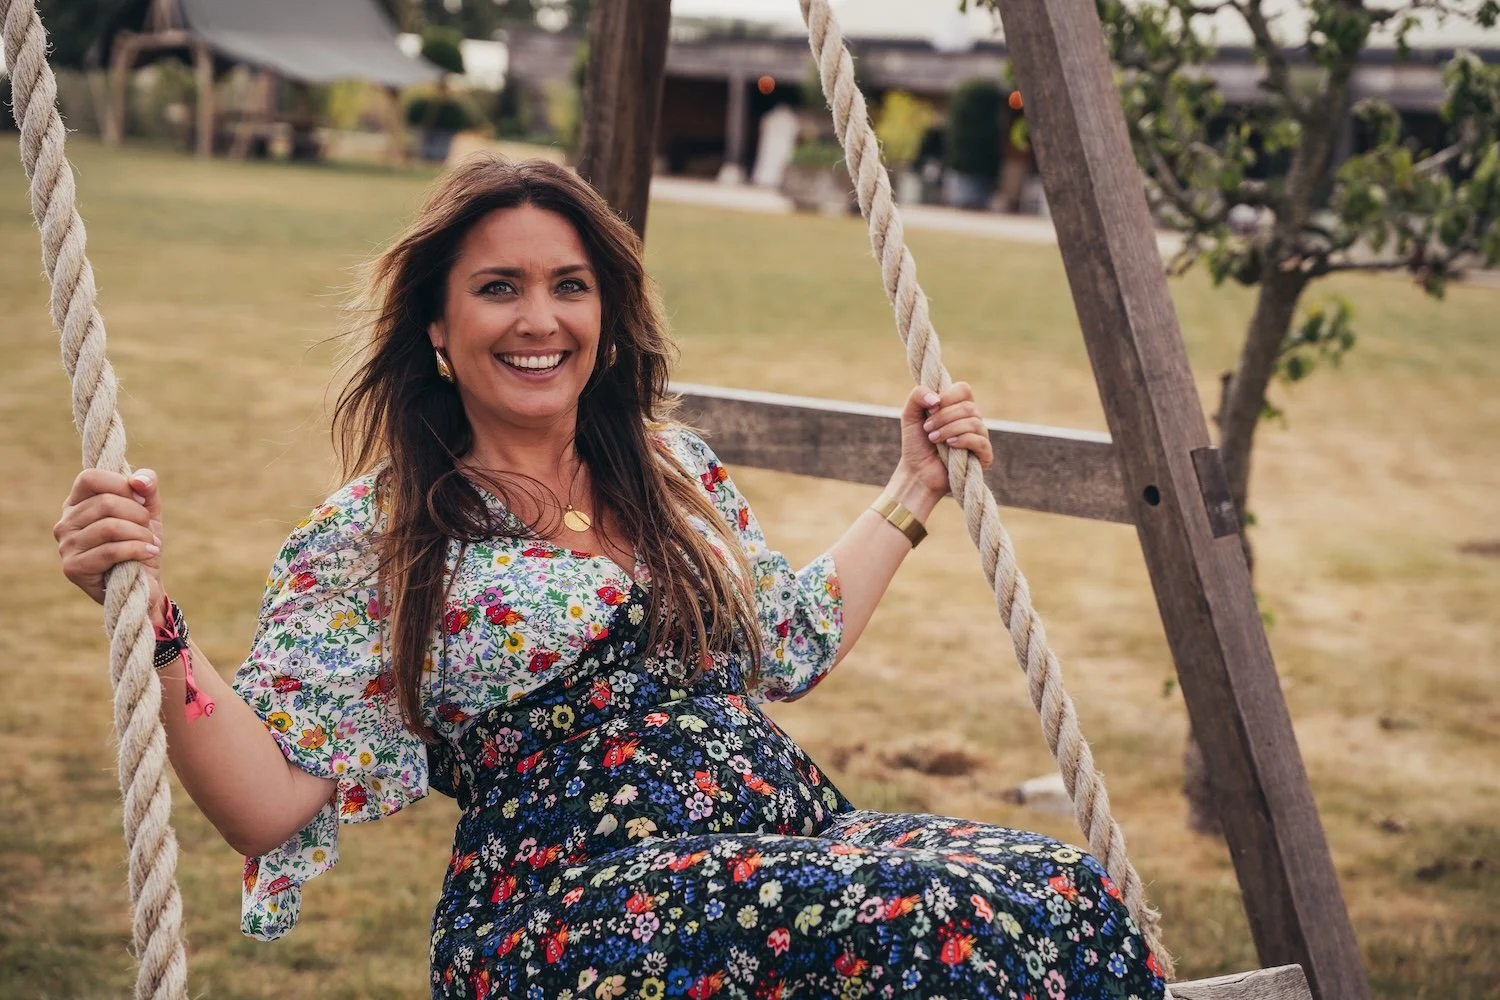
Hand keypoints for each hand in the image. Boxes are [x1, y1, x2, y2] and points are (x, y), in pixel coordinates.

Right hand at [55, 468, 165, 624]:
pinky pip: (110, 551)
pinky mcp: (73, 568)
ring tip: (150, 543)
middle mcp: (65, 523)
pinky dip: (137, 550)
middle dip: (138, 515)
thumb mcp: (148, 510)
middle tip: (149, 529)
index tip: (142, 500)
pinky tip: (150, 553)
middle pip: (105, 503)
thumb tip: (139, 480)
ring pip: (109, 526)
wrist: (145, 585)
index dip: (121, 484)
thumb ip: (146, 487)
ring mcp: (66, 546)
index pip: (90, 477)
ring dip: (140, 534)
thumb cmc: (141, 543)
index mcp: (77, 504)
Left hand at [896, 383, 994, 502]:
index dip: (947, 397)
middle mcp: (972, 420)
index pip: (963, 390)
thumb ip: (918, 395)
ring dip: (949, 429)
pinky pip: (981, 441)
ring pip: (974, 423)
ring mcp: (979, 437)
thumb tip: (936, 398)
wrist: (917, 472)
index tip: (930, 409)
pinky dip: (964, 440)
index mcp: (958, 407)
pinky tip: (950, 445)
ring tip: (933, 439)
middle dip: (944, 417)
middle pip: (969, 406)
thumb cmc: (915, 443)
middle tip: (927, 429)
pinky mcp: (984, 456)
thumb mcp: (909, 415)